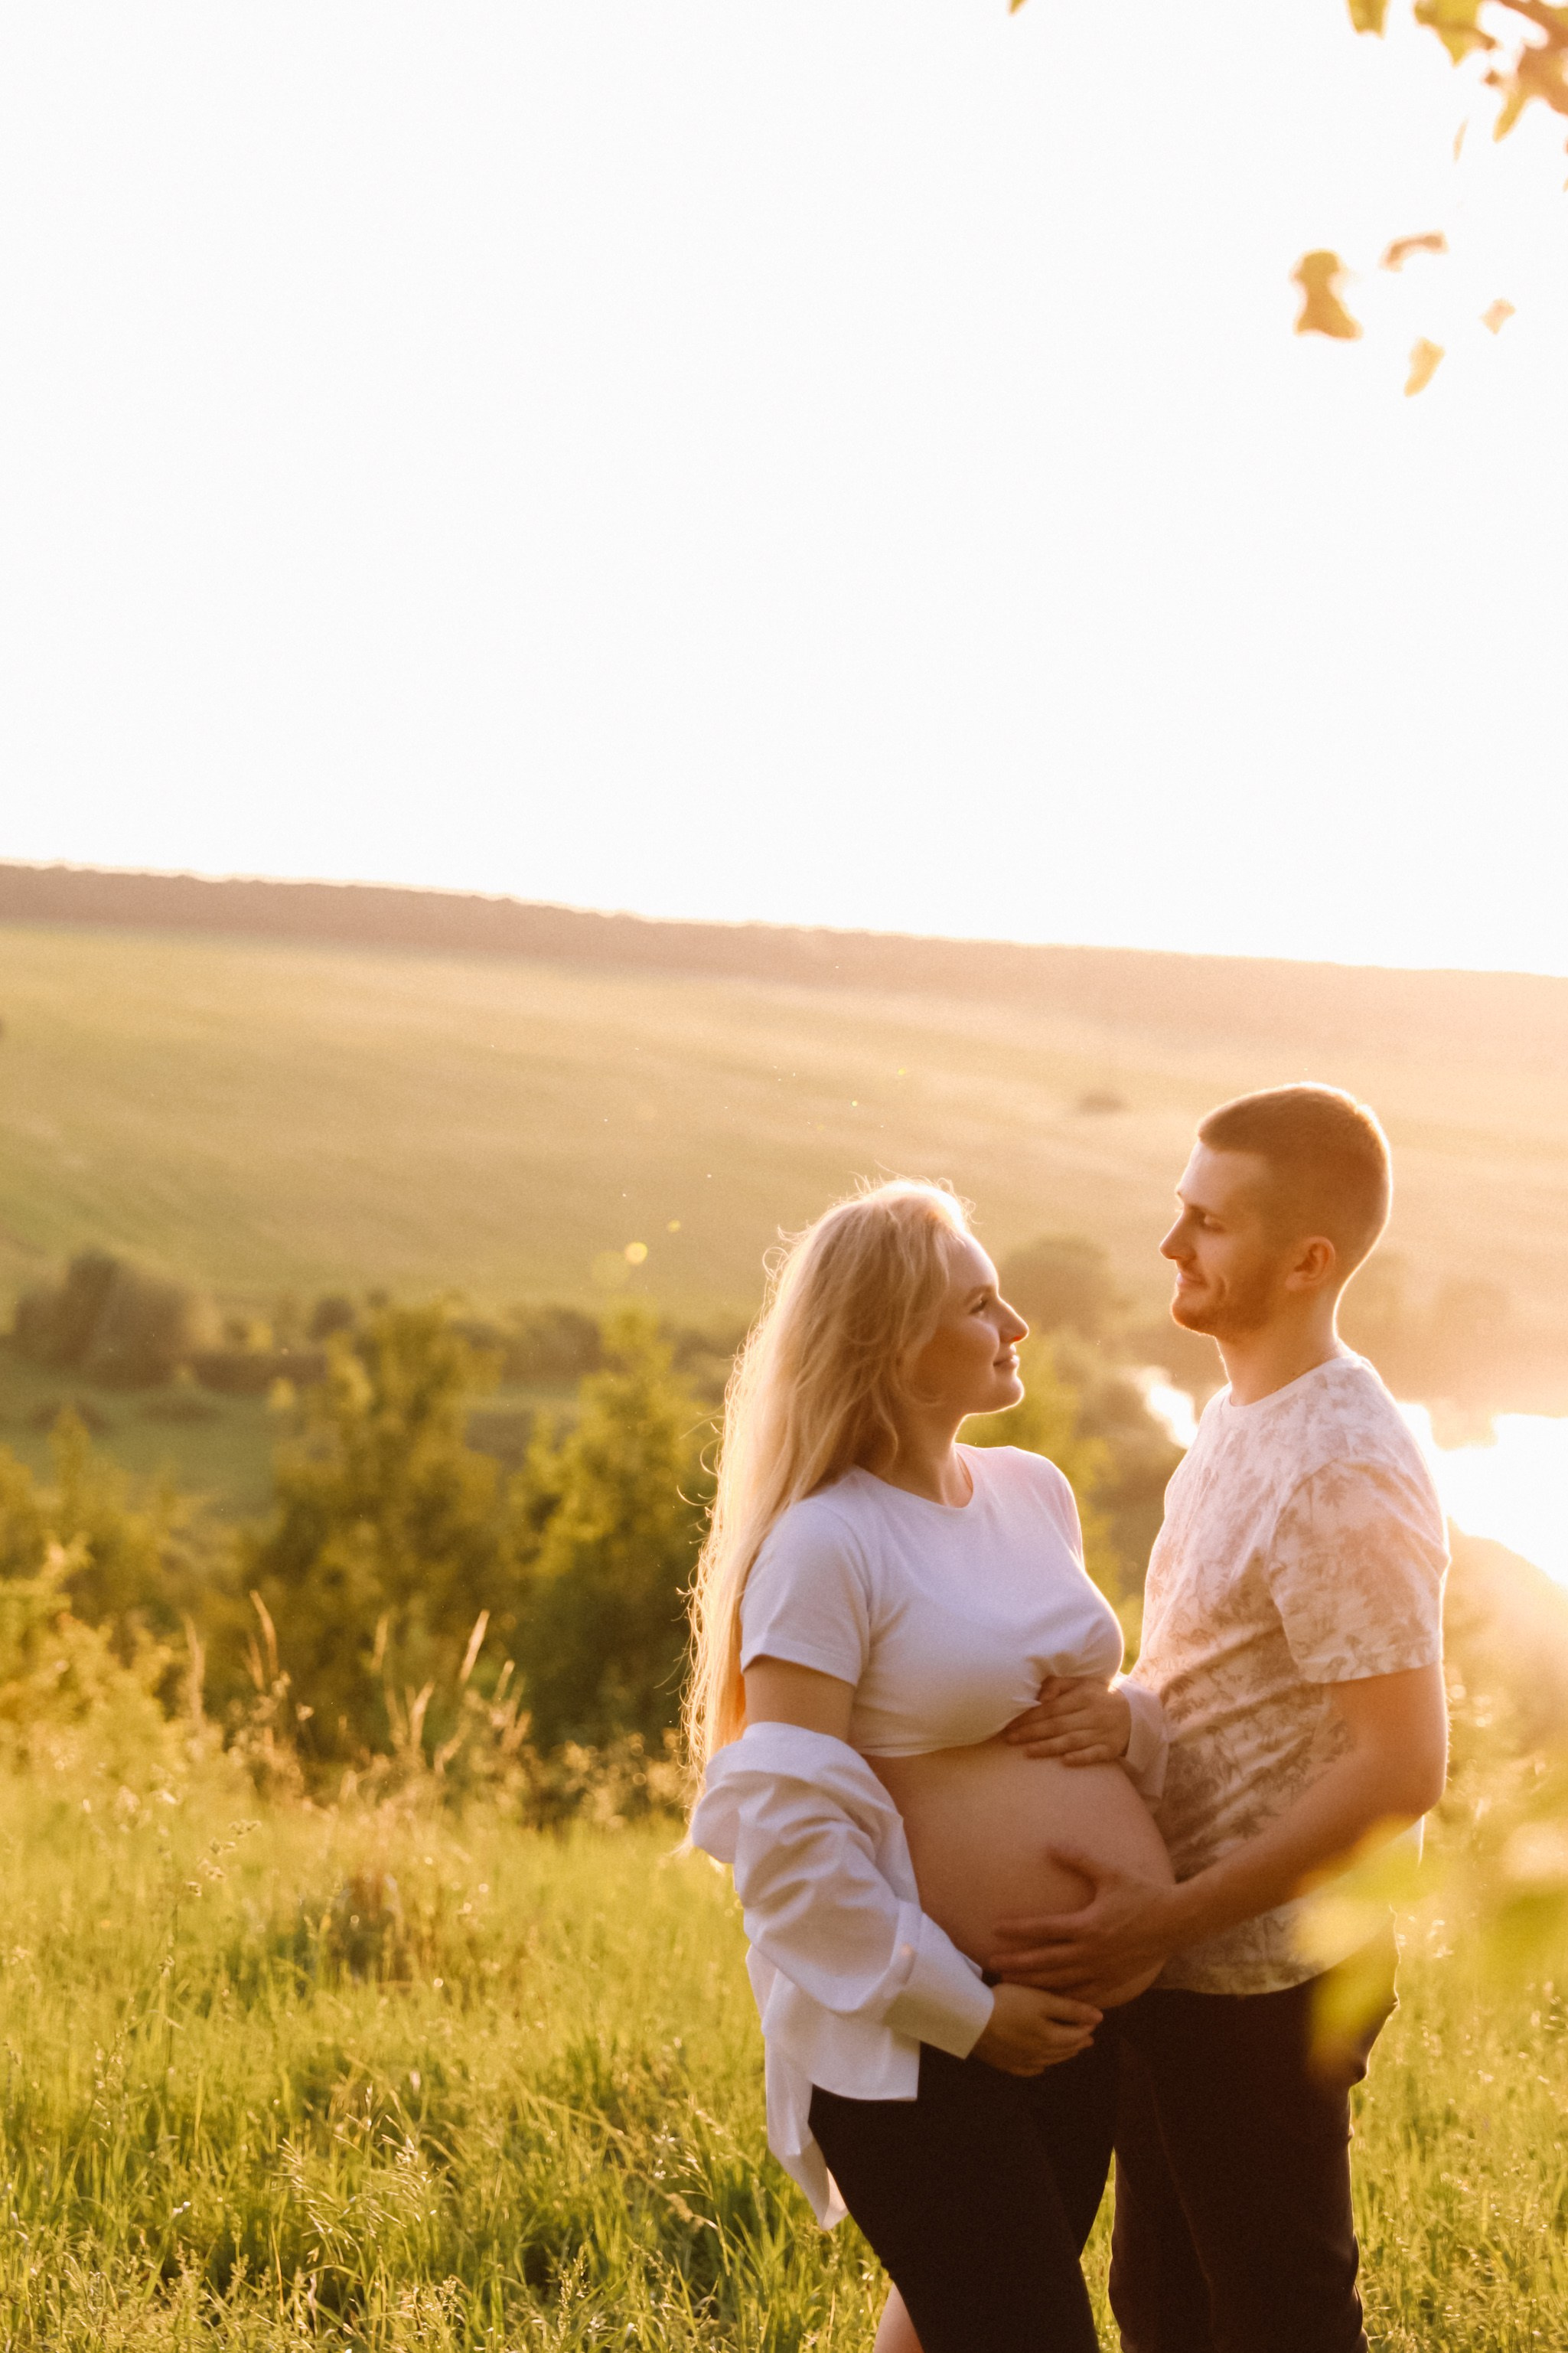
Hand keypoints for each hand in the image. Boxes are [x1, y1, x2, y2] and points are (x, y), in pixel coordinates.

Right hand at [971, 1982, 1102, 2076]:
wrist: (971, 2019)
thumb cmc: (1008, 2003)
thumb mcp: (1041, 2000)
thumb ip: (1070, 2009)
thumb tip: (1100, 2018)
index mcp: (1050, 2038)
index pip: (1075, 2034)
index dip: (1086, 2027)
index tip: (1095, 2022)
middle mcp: (1039, 2054)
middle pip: (1064, 2050)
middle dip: (1078, 2043)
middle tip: (1088, 2038)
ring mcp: (1021, 2061)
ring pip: (1048, 2061)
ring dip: (1062, 2055)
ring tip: (1070, 2050)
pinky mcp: (1004, 2064)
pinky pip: (1027, 2070)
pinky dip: (1038, 2067)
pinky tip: (1040, 2065)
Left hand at [989, 1845, 1181, 1999]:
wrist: (1176, 1922)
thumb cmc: (1142, 1893)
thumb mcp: (1110, 1872)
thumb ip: (1079, 1859)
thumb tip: (1049, 1844)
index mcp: (1087, 1925)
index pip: (1044, 1929)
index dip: (1017, 1929)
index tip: (995, 1928)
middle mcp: (1091, 1952)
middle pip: (1045, 1962)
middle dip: (1017, 1964)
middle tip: (991, 1967)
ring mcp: (1103, 1970)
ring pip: (1060, 1983)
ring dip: (1034, 1984)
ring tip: (1012, 1984)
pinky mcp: (1114, 1981)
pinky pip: (1083, 1994)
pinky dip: (1063, 1998)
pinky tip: (1049, 2000)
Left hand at [1004, 1677, 1131, 1765]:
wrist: (1134, 1714)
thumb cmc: (1098, 1697)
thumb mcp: (1082, 1683)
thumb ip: (1057, 1685)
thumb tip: (1039, 1697)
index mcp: (1084, 1696)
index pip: (1052, 1708)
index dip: (1030, 1716)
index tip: (1011, 1723)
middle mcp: (1093, 1714)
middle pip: (1058, 1725)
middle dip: (1032, 1732)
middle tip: (1010, 1739)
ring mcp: (1102, 1733)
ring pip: (1071, 1741)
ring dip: (1048, 1747)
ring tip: (1026, 1752)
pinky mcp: (1110, 1749)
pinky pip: (1094, 1755)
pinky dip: (1080, 1758)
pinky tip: (1064, 1761)